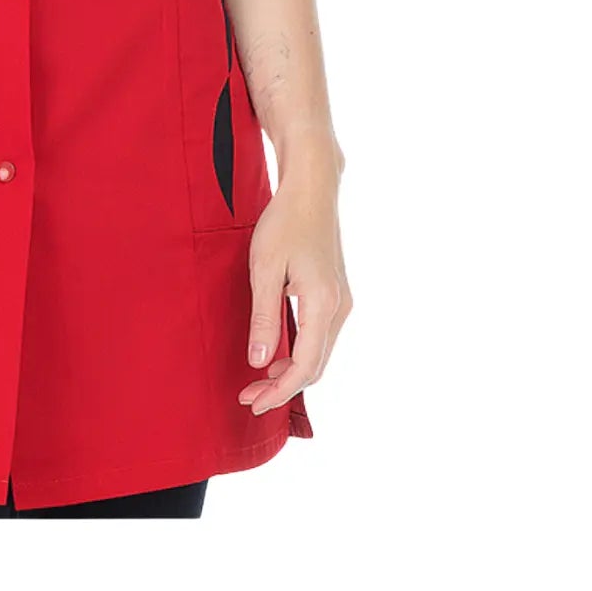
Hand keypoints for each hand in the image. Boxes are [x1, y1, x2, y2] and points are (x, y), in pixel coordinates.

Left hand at [239, 172, 350, 417]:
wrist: (311, 188)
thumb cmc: (284, 222)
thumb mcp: (264, 268)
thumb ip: (264, 317)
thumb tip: (260, 362)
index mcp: (323, 304)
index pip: (305, 367)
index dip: (279, 392)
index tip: (253, 402)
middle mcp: (340, 307)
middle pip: (316, 366)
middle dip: (283, 386)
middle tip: (249, 396)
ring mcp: (342, 300)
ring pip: (320, 352)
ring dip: (291, 371)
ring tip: (258, 379)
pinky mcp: (336, 293)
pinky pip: (321, 336)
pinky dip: (300, 352)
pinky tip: (278, 352)